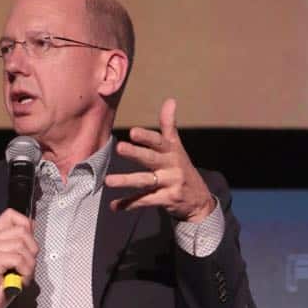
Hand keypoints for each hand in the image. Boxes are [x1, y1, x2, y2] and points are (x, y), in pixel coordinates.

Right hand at [0, 208, 38, 307]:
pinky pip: (18, 259)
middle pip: (22, 231)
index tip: (28, 244)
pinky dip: (25, 272)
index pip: (11, 214)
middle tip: (27, 266)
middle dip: (32, 250)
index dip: (26, 225)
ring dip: (29, 264)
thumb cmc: (1, 284)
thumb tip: (32, 224)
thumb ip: (20, 241)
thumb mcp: (14, 258)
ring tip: (23, 275)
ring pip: (22, 246)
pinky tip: (19, 279)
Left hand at [105, 98, 214, 222]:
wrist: (199, 201)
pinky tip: (114, 206)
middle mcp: (171, 166)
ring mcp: (169, 183)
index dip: (146, 137)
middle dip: (135, 153)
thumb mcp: (177, 147)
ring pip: (145, 181)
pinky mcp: (166, 199)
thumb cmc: (182, 169)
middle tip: (119, 148)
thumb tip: (170, 100)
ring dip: (126, 181)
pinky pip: (144, 201)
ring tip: (108, 181)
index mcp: (172, 151)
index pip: (158, 141)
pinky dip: (129, 204)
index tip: (133, 132)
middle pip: (151, 158)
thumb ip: (169, 125)